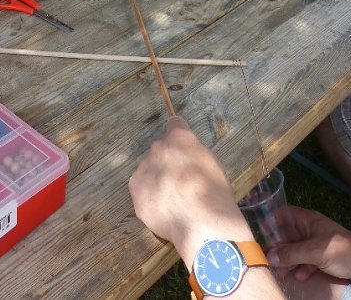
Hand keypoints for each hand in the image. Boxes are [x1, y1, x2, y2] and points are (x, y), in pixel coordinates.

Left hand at [128, 117, 250, 267]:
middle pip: (160, 150)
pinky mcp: (136, 188)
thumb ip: (193, 152)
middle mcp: (159, 147)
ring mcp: (144, 167)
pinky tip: (164, 206)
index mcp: (179, 138)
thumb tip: (185, 152)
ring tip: (173, 199)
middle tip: (180, 182)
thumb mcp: (212, 163)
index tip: (181, 146)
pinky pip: (140, 187)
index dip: (179, 137)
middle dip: (168, 161)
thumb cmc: (215, 194)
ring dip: (157, 178)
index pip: (174, 124)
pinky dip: (149, 194)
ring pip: (149, 168)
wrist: (203, 225)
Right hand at [268, 206, 350, 283]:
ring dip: (288, 261)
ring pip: (295, 250)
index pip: (284, 214)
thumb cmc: (340, 250)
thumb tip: (269, 256)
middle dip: (278, 248)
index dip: (272, 221)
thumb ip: (292, 253)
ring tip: (281, 273)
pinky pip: (305, 261)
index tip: (262, 234)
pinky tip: (299, 277)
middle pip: (287, 235)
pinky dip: (301, 268)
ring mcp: (315, 245)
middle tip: (269, 261)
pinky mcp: (321, 258)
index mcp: (307, 221)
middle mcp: (309, 230)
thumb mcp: (314, 251)